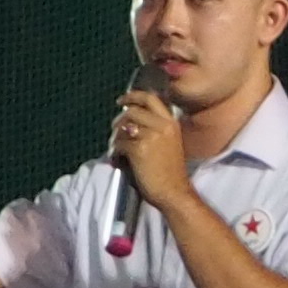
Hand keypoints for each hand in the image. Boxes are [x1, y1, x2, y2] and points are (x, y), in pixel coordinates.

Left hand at [111, 84, 191, 211]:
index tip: (122, 101)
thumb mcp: (169, 143)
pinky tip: (117, 160)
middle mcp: (163, 125)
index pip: (151, 98)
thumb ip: (154, 129)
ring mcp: (151, 136)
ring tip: (116, 149)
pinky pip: (119, 144)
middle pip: (133, 110)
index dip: (133, 96)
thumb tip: (130, 124)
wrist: (174, 191)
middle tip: (114, 127)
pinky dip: (114, 152)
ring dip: (115, 138)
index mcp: (171, 123)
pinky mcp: (139, 149)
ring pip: (123, 128)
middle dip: (119, 118)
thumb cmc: (170, 171)